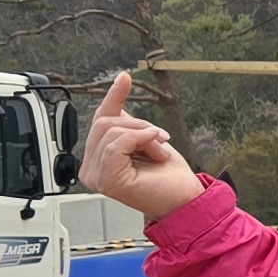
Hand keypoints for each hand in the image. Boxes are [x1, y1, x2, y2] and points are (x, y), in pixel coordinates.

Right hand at [78, 72, 206, 221]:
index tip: (124, 78)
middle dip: (139, 125)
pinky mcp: (107, 180)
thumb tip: (119, 84)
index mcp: (97, 159)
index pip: (99, 120)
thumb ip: (126, 119)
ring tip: (159, 153)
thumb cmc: (169, 176)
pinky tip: (155, 149)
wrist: (186, 198)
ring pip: (110, 130)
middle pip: (103, 122)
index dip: (113, 97)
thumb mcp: (146, 137)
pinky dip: (140, 139)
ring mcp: (96, 176)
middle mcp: (91, 169)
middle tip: (160, 141)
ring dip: (144, 136)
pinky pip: (116, 144)